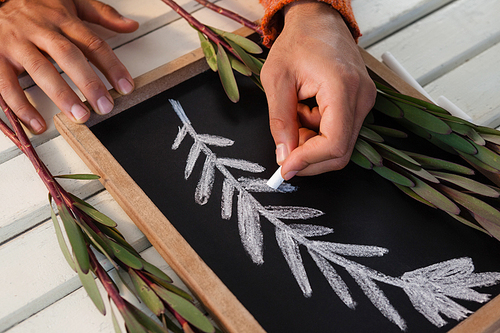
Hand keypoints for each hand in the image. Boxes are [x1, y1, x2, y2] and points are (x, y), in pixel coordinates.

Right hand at [0, 0, 137, 133]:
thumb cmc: (35, 4)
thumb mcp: (72, 1)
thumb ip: (102, 14)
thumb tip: (130, 25)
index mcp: (62, 18)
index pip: (93, 44)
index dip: (112, 66)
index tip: (126, 87)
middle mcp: (40, 30)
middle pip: (68, 56)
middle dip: (89, 83)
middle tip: (105, 106)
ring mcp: (17, 43)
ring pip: (41, 69)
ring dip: (61, 95)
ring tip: (79, 115)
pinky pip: (7, 84)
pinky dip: (22, 106)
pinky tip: (37, 123)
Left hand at [260, 0, 375, 178]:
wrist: (319, 20)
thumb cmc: (299, 41)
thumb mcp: (277, 79)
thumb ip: (280, 121)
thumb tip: (284, 155)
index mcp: (342, 88)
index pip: (334, 144)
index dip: (308, 162)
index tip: (285, 168)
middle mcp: (361, 97)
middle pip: (340, 151)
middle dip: (308, 156)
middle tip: (284, 146)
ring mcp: (364, 101)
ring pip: (339, 143)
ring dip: (311, 141)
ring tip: (294, 112)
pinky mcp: (360, 103)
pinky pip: (340, 131)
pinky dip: (318, 131)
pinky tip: (305, 110)